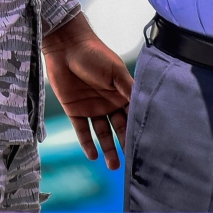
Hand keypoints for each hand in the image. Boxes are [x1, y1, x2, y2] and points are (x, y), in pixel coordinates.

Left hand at [42, 13, 133, 169]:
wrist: (66, 46)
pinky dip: (87, 143)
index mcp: (121, 93)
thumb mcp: (115, 71)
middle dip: (124, 144)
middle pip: (118, 127)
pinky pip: (82, 130)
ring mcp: (91, 107)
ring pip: (102, 133)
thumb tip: (144, 105)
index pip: (132, 115)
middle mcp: (108, 102)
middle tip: (131, 163)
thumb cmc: (94, 54)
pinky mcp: (74, 110)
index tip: (147, 146)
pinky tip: (93, 156)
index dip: (138, 129)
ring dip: (107, 148)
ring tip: (113, 166)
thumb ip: (128, 89)